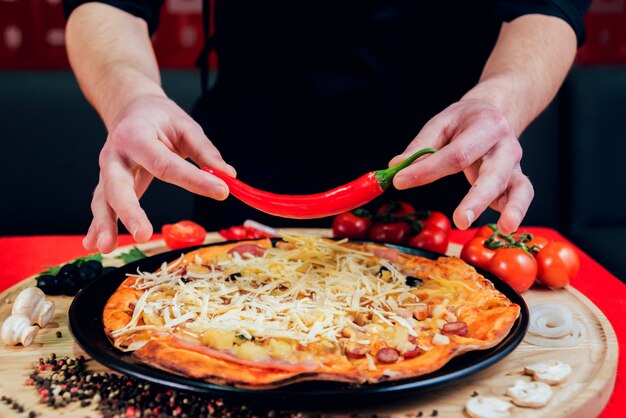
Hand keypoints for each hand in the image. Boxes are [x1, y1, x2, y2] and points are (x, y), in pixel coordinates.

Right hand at [83, 94, 235, 252]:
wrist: (131, 109)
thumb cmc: (160, 118)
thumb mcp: (186, 126)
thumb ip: (206, 151)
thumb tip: (228, 176)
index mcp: (137, 136)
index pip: (165, 164)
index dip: (194, 180)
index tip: (221, 191)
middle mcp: (115, 154)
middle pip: (119, 185)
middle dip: (130, 211)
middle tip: (143, 234)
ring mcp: (107, 171)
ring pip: (103, 199)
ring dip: (104, 224)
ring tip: (106, 247)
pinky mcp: (107, 184)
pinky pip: (101, 205)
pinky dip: (96, 226)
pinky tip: (94, 245)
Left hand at [389, 100, 532, 233]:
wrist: (496, 113)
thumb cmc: (465, 121)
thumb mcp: (441, 123)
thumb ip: (421, 146)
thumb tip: (397, 167)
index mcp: (486, 127)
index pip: (456, 154)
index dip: (428, 170)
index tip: (401, 181)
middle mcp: (505, 146)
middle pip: (493, 174)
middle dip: (477, 199)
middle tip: (460, 220)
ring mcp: (515, 165)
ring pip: (519, 187)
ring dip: (513, 208)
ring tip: (505, 228)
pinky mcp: (517, 179)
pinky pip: (522, 195)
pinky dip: (516, 211)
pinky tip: (505, 227)